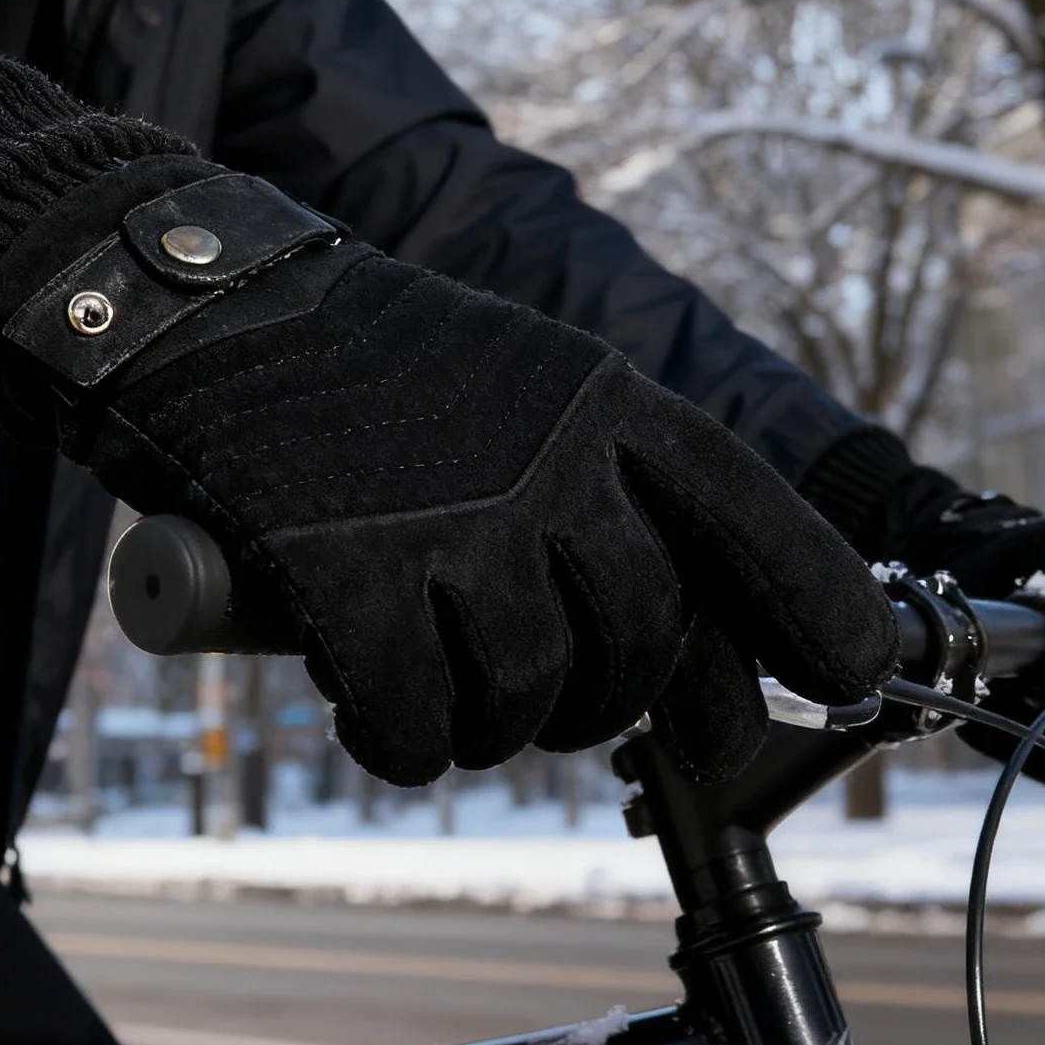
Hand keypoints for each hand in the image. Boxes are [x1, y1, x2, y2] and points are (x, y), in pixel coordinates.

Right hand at [0, 165, 900, 785]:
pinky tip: (371, 714)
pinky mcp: (349, 578)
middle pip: (641, 648)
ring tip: (435, 689)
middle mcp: (554, 466)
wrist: (200, 304)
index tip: (844, 682)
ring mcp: (455, 525)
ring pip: (530, 699)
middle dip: (602, 707)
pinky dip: (398, 740)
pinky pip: (414, 722)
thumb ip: (592, 483)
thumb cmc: (357, 364)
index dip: (820, 617)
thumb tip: (667, 629)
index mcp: (605, 404)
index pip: (759, 523)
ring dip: (488, 726)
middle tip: (545, 707)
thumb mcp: (512, 383)